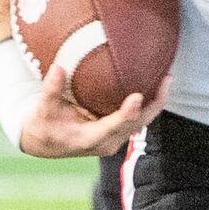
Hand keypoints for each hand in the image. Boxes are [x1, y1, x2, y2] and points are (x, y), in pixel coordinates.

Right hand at [17, 63, 165, 158]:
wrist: (43, 143)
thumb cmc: (42, 126)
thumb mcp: (41, 109)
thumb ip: (51, 90)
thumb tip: (58, 67)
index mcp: (89, 139)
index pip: (113, 127)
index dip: (126, 114)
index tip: (136, 97)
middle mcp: (107, 142)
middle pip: (137, 124)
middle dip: (154, 104)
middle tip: (166, 80)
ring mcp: (114, 138)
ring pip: (142, 122)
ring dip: (155, 102)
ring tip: (166, 78)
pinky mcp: (117, 131)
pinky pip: (137, 118)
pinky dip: (147, 103)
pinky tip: (155, 83)